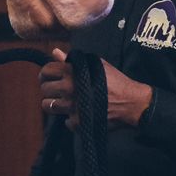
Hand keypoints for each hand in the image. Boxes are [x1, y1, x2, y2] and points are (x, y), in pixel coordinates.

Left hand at [39, 49, 153, 127]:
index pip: (46, 71)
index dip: (45, 73)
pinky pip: (65, 121)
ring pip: (48, 106)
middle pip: (44, 89)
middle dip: (49, 89)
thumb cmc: (115, 80)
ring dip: (55, 104)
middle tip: (57, 90)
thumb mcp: (95, 65)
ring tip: (65, 102)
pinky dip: (72, 118)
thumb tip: (55, 53)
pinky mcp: (78, 122)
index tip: (48, 77)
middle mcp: (68, 89)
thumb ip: (73, 60)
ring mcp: (72, 107)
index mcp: (71, 72)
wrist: (131, 102)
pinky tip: (80, 113)